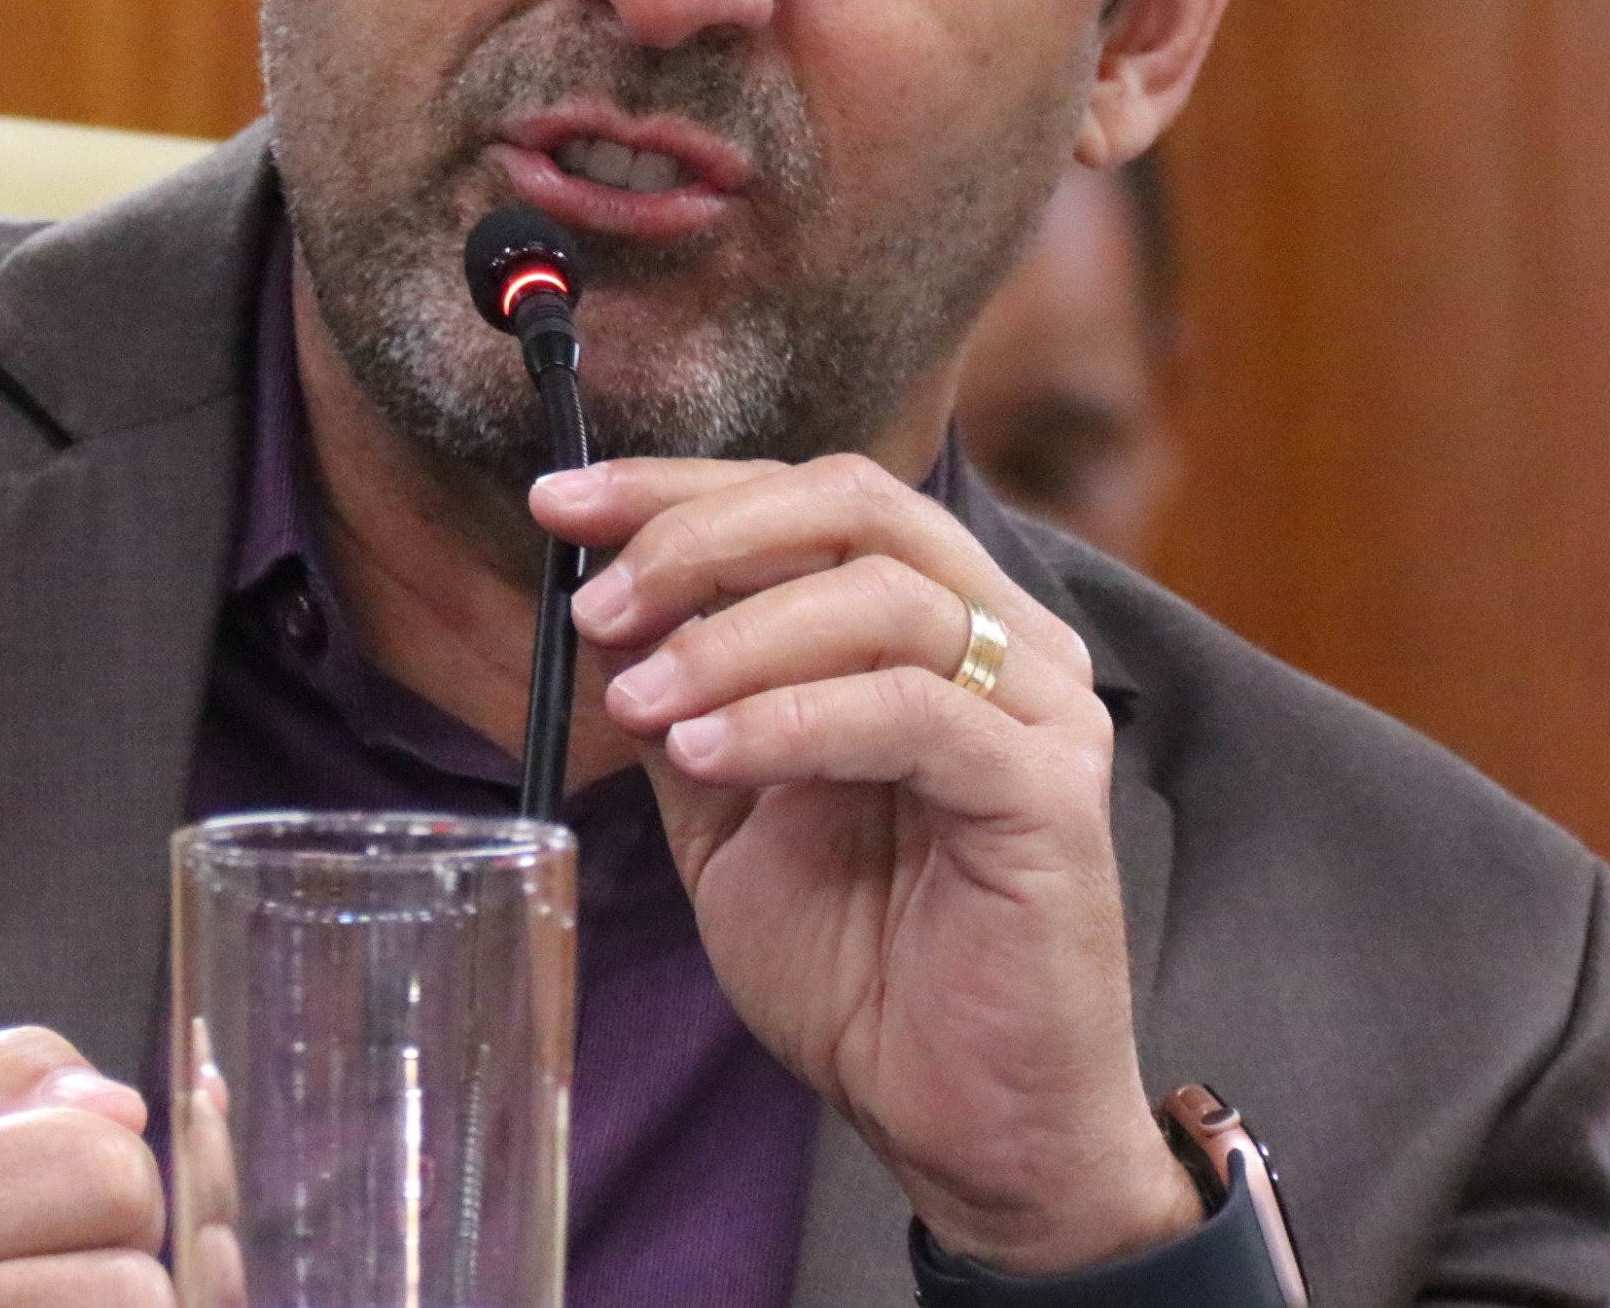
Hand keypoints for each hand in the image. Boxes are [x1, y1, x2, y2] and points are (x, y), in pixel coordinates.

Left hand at [535, 455, 1198, 1275]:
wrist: (963, 1122)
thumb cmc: (863, 967)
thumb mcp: (732, 814)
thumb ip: (688, 704)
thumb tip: (602, 604)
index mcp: (936, 622)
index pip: (812, 498)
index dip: (681, 487)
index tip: (561, 505)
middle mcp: (1005, 639)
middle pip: (854, 504)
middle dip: (701, 536)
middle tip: (598, 606)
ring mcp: (1040, 709)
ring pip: (880, 596)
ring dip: (732, 638)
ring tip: (638, 702)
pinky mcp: (1049, 792)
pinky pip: (910, 713)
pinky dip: (790, 718)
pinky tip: (705, 755)